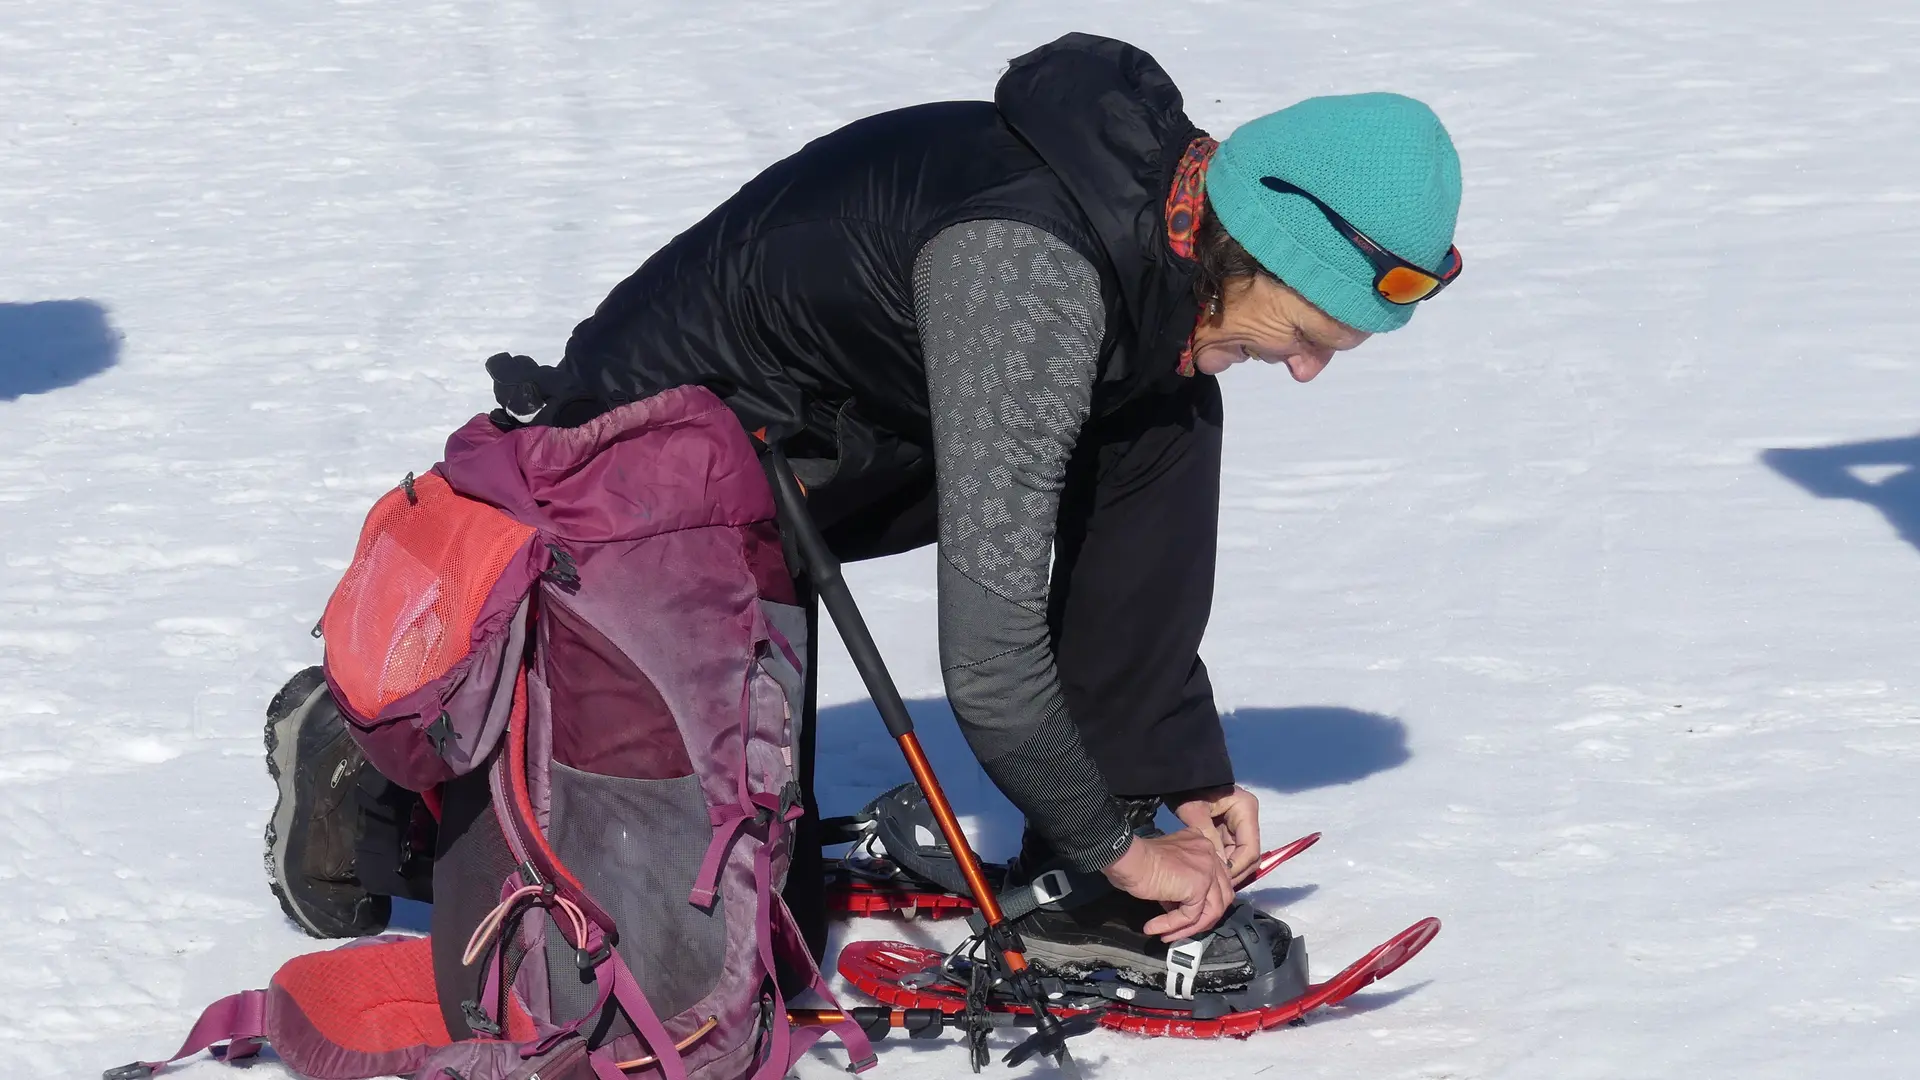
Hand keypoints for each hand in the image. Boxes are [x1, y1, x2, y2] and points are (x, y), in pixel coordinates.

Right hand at [1101, 830, 1234, 941]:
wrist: (1128, 858)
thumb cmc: (1137, 860)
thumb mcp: (1167, 867)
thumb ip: (1180, 882)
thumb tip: (1179, 905)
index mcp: (1202, 845)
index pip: (1217, 879)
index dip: (1205, 901)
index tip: (1185, 915)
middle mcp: (1209, 854)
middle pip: (1222, 895)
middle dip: (1206, 917)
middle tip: (1184, 929)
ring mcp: (1207, 869)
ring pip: (1212, 909)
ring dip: (1190, 927)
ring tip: (1168, 934)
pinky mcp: (1199, 886)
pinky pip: (1191, 915)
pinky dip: (1173, 926)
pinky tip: (1155, 928)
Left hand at [1170, 785, 1261, 885]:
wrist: (1179, 778)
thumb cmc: (1187, 790)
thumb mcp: (1195, 812)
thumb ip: (1209, 838)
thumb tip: (1220, 867)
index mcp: (1247, 809)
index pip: (1250, 849)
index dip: (1237, 867)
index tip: (1220, 880)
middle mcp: (1248, 818)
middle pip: (1249, 856)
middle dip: (1235, 872)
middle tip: (1217, 887)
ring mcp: (1240, 826)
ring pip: (1242, 857)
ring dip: (1229, 870)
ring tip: (1213, 883)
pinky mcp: (1230, 831)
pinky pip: (1231, 853)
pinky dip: (1223, 864)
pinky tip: (1211, 874)